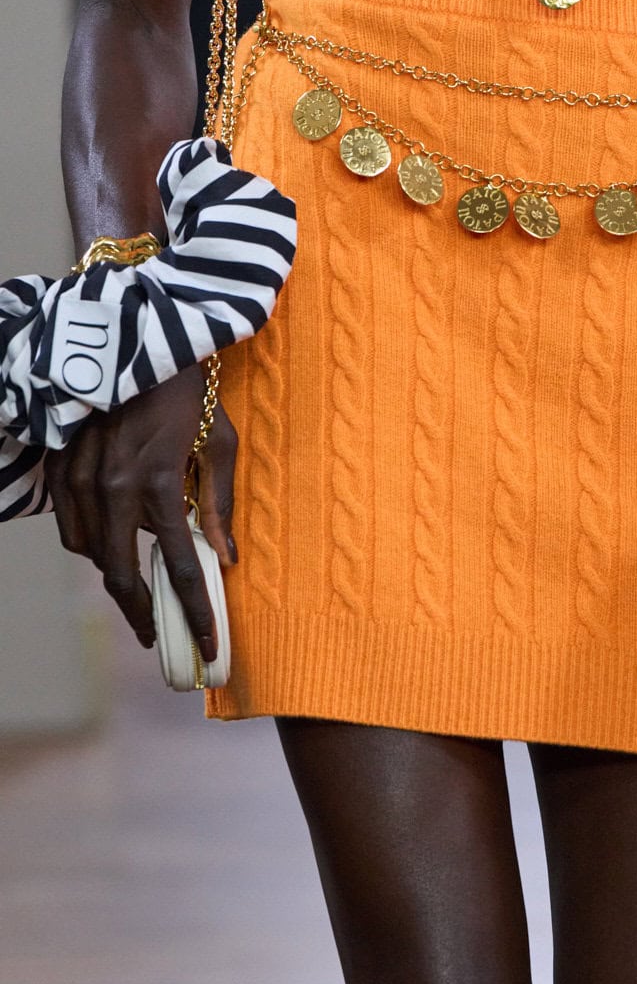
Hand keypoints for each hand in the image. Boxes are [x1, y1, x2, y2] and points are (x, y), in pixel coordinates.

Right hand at [46, 365, 237, 659]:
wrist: (136, 340)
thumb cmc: (189, 390)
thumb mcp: (218, 441)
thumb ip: (218, 502)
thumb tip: (228, 557)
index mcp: (160, 480)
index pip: (181, 565)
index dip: (197, 610)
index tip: (210, 644)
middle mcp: (115, 486)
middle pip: (120, 574)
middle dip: (141, 611)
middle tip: (159, 634)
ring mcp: (81, 478)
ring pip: (89, 553)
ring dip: (114, 576)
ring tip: (139, 592)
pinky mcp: (61, 467)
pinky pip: (71, 525)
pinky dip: (90, 544)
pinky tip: (111, 548)